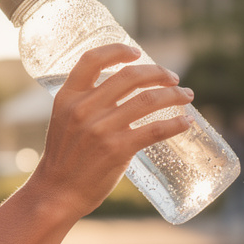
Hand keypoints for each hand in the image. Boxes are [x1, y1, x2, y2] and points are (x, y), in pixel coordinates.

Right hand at [27, 44, 192, 220]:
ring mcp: (101, 129)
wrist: (56, 193)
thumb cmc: (64, 158)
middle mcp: (83, 108)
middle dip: (158, 73)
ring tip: (186, 96)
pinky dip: (175, 124)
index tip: (137, 52)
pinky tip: (186, 122)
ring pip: (148, 100)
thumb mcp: (64, 121)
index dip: (117, 50)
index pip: (92, 59)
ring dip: (174, 95)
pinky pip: (154, 130)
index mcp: (68, 97)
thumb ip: (87, 104)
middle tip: (173, 78)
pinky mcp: (117, 149)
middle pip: (130, 76)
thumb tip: (123, 93)